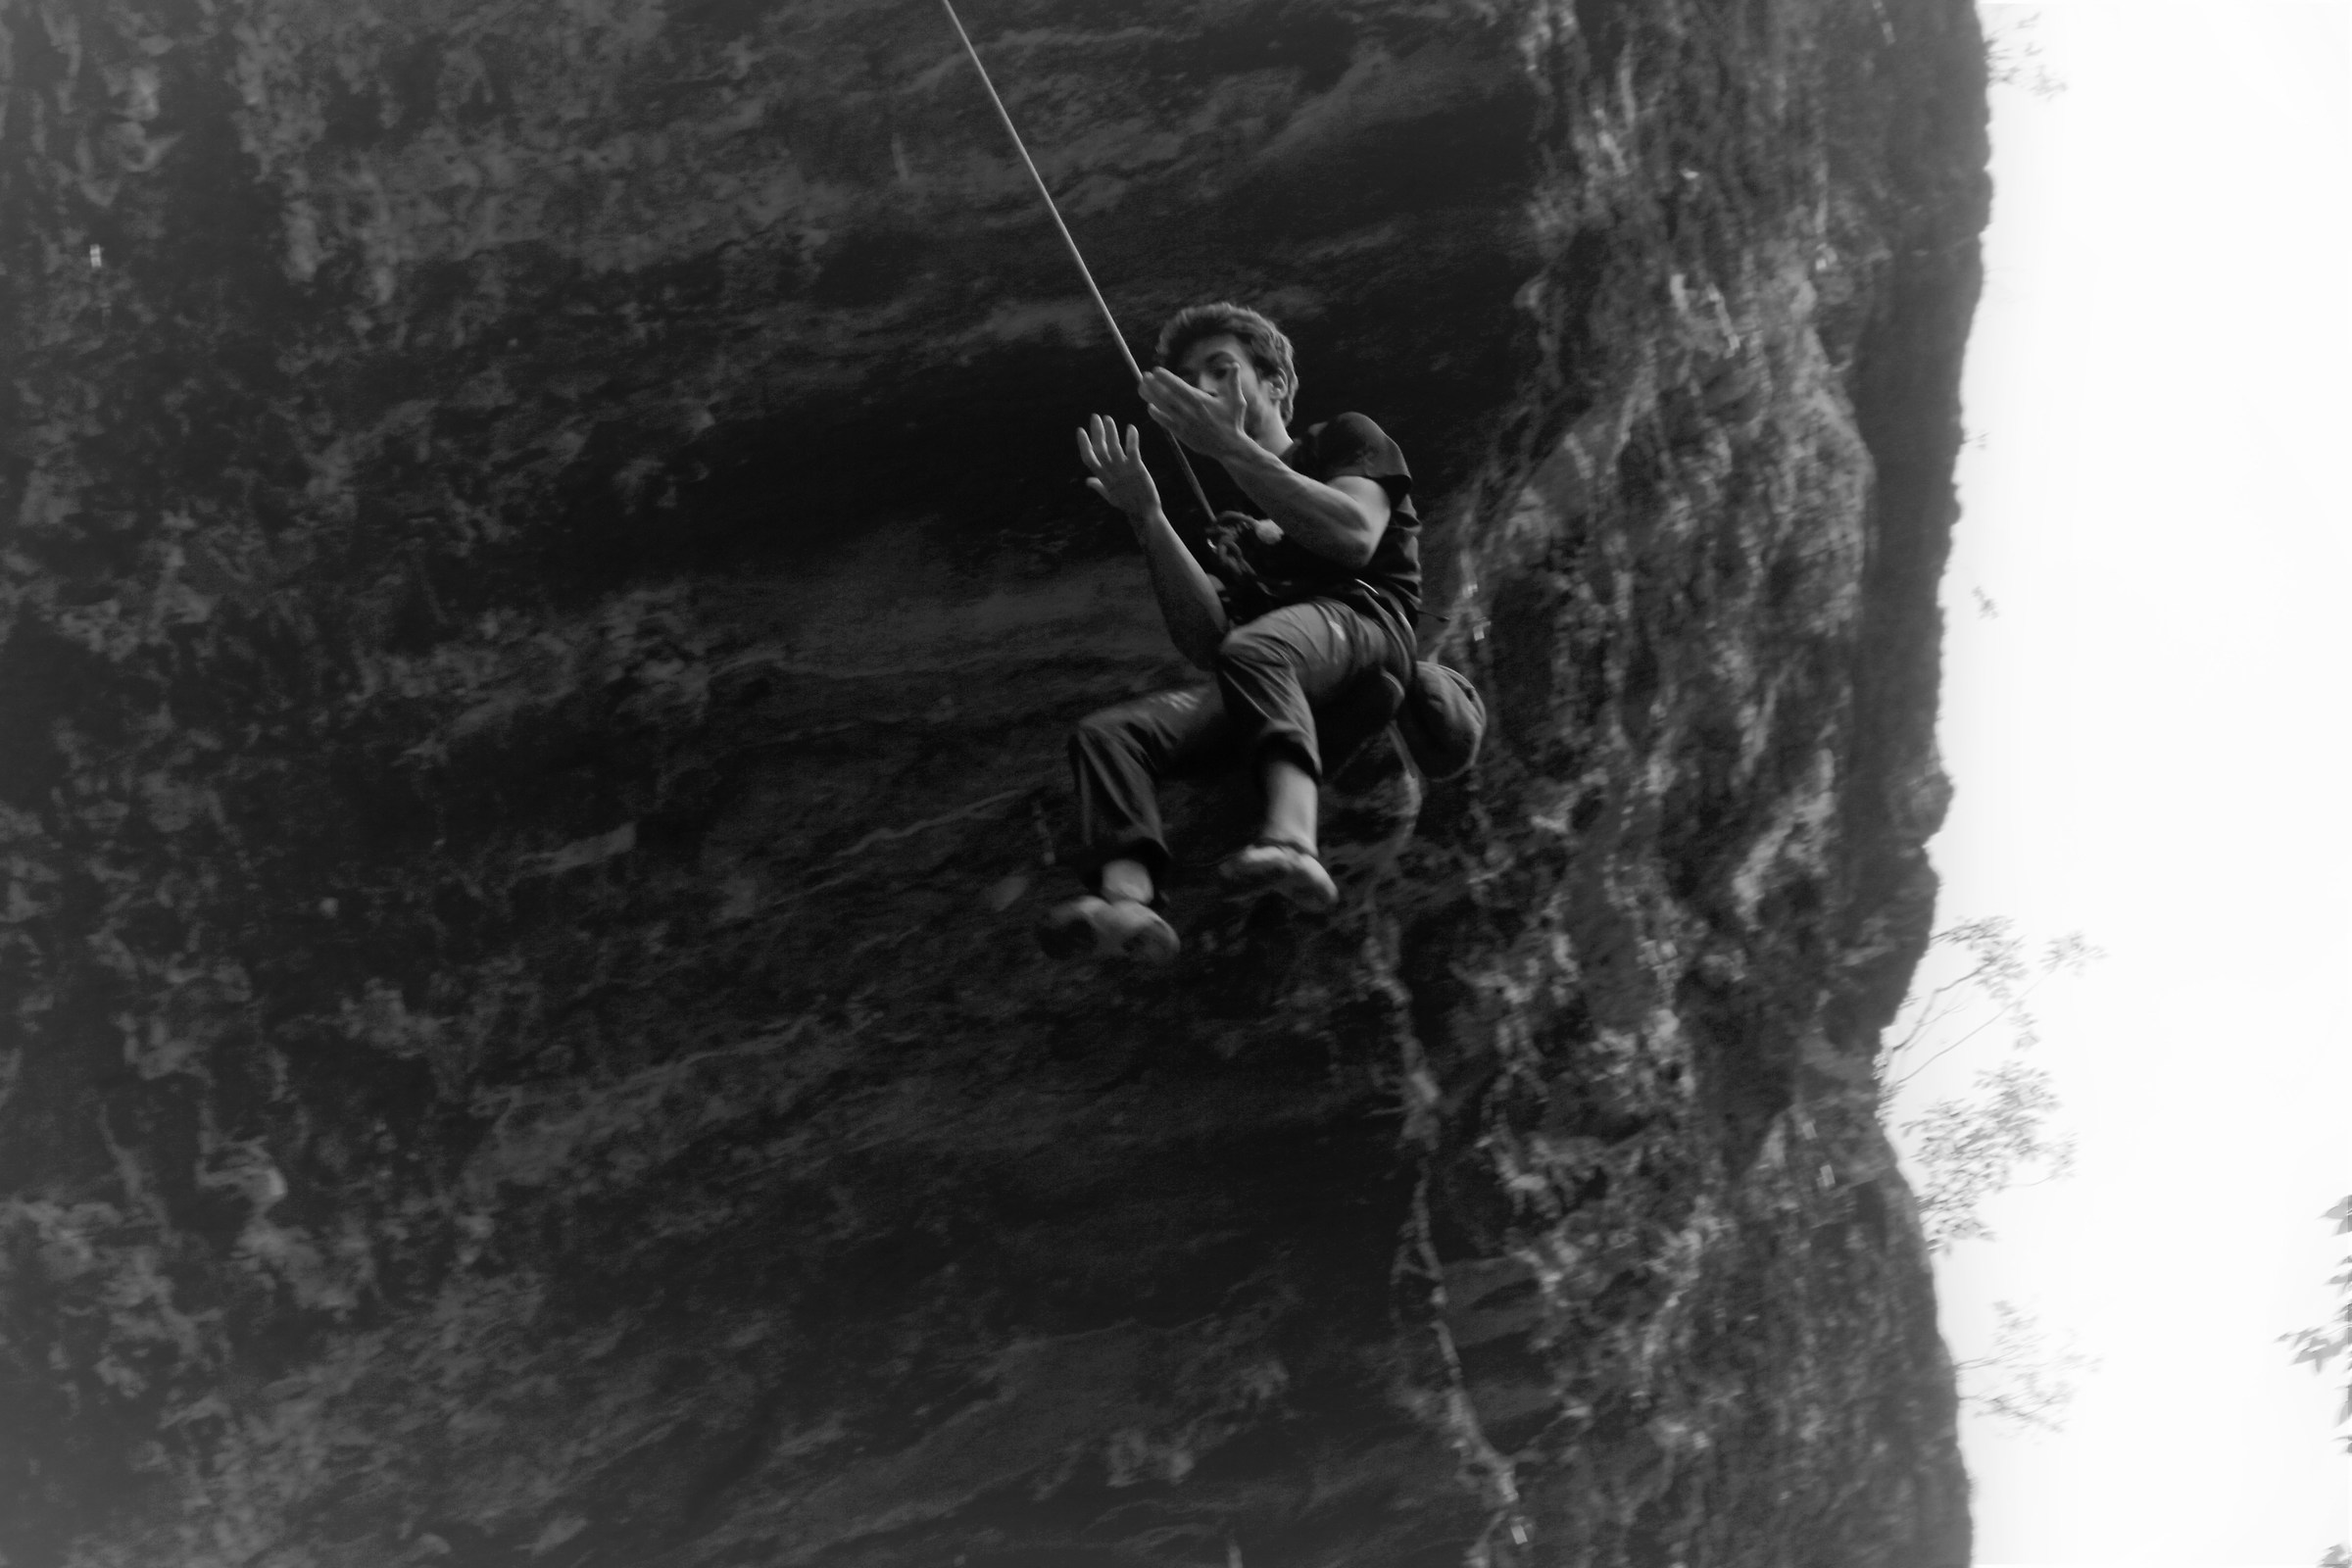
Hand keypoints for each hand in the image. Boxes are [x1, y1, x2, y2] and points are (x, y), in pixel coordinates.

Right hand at [1077, 416, 1160, 518]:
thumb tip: (1087, 481)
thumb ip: (1098, 486)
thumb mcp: (1109, 496)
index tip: (1080, 430)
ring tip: (1108, 418)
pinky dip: (1131, 438)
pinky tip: (1131, 427)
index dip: (1083, 444)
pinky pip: (1133, 451)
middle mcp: (1111, 472)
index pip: (1088, 458)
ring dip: (1111, 432)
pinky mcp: (1137, 469)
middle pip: (1100, 449)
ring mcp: (1124, 470)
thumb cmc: (1126, 504)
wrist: (1144, 513)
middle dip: (1096, 432)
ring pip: (1114, 447)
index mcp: (1103, 478)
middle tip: (1095, 416)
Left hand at [1138, 367, 1253, 459]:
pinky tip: (1149, 407)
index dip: (1166, 378)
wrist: (1229, 447)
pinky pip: (1166, 423)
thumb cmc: (1233, 422)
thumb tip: (1236, 365)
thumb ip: (1233, 382)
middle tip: (1144, 375)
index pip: (1179, 386)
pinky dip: (1157, 415)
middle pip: (1167, 396)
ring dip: (1151, 397)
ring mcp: (1184, 423)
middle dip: (1153, 385)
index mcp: (1201, 401)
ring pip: (1164, 408)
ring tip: (1141, 387)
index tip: (1156, 370)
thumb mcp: (1236, 401)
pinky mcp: (1182, 435)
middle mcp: (1190, 411)